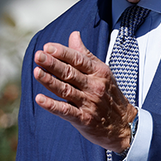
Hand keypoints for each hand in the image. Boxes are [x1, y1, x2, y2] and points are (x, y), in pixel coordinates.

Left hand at [33, 31, 136, 152]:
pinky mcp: (84, 119)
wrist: (124, 125)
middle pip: (70, 73)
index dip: (62, 52)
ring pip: (66, 90)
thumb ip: (85, 55)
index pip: (78, 59)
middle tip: (38, 56)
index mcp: (98, 72)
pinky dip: (52, 105)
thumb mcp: (101, 72)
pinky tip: (40, 99)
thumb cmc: (109, 95)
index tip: (47, 47)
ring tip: (36, 72)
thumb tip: (74, 35)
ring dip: (50, 81)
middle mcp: (94, 86)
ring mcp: (89, 103)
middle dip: (53, 64)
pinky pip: (66, 111)